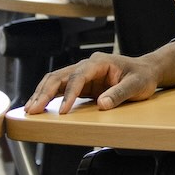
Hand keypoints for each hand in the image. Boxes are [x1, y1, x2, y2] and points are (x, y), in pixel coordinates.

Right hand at [24, 50, 165, 112]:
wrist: (145, 72)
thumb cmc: (142, 77)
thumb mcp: (137, 85)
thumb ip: (120, 94)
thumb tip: (102, 105)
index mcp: (99, 62)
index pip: (78, 77)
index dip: (69, 94)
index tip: (62, 111)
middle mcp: (86, 66)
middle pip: (59, 76)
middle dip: (44, 93)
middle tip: (32, 110)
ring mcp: (82, 74)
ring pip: (55, 81)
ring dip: (41, 94)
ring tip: (29, 110)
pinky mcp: (81, 84)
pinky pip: (60, 89)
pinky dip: (48, 97)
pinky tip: (38, 107)